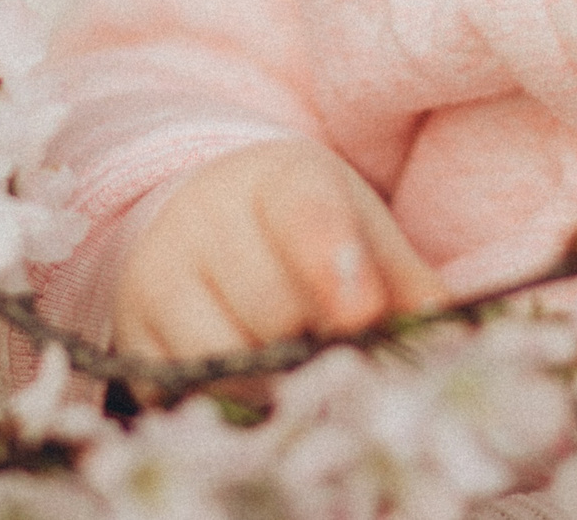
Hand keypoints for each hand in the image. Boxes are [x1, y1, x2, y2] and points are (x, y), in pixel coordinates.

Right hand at [114, 137, 446, 360]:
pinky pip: (181, 386)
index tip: (363, 311)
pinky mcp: (131, 329)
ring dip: (269, 379)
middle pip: (271, 307)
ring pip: (222, 356)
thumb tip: (444, 332)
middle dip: (314, 342)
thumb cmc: (306, 227)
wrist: (208, 211)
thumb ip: (406, 281)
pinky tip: (244, 375)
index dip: (331, 261)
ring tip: (290, 359)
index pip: (303, 213)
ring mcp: (160, 272)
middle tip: (335, 346)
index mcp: (281, 179)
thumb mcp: (362, 229)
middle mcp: (207, 216)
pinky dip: (222, 398)